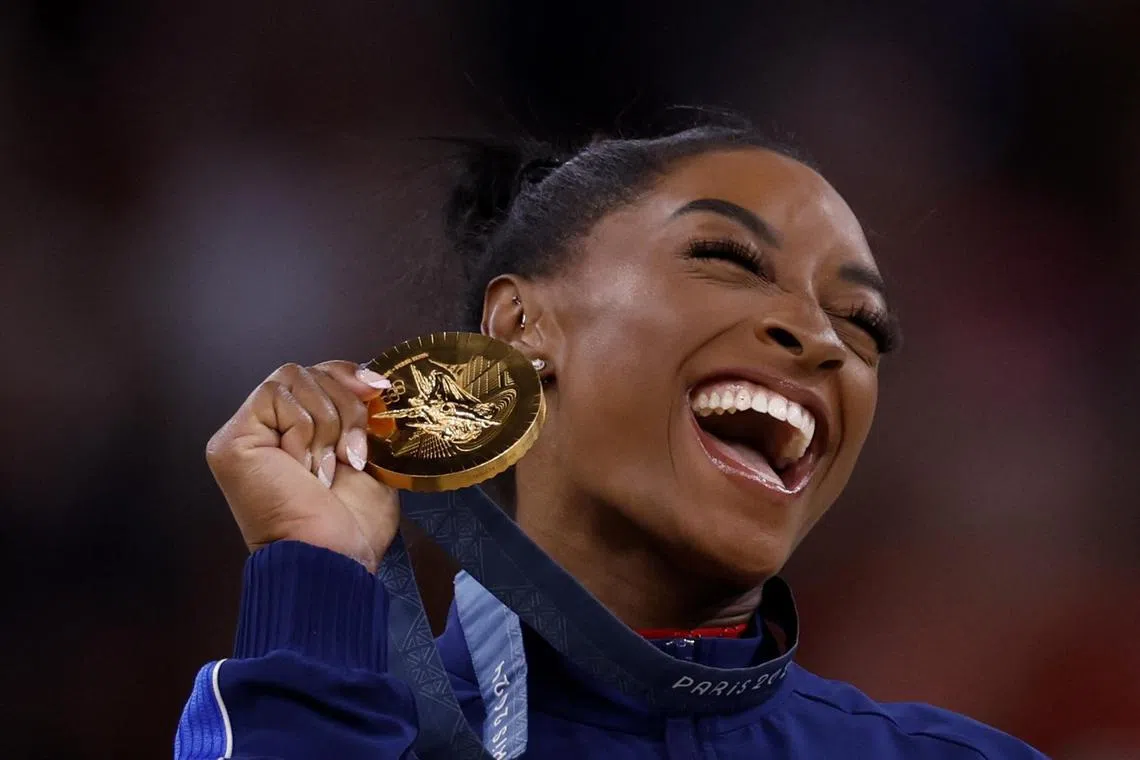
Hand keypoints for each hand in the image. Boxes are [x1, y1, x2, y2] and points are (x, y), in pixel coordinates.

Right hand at [206, 361, 397, 571]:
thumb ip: (362, 418)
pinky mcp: (232, 440)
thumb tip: (374, 382)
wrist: (333, 556)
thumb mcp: (369, 458)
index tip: (379, 391)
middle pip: (310, 372)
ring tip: (327, 469)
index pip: (319, 375)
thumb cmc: (353, 524)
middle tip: (352, 453)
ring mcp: (246, 433)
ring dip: (328, 424)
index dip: (349, 374)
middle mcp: (268, 430)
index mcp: (299, 434)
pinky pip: (275, 395)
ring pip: (294, 378)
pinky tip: (304, 469)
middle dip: (346, 406)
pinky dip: (303, 429)